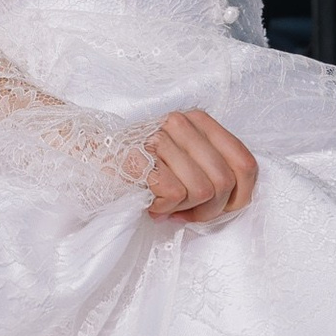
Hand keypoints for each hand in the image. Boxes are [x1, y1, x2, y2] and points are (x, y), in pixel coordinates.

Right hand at [144, 106, 257, 224]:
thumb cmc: (144, 165)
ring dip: (185, 209)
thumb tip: (237, 200)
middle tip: (187, 214)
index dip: (240, 196)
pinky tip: (151, 202)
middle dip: (209, 210)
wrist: (90, 157)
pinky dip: (164, 207)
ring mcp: (159, 139)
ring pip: (203, 191)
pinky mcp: (141, 159)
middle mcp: (182, 124)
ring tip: (166, 205)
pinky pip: (175, 194)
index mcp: (200, 121)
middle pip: (225, 181)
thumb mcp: (186, 159)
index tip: (221, 207)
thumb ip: (215, 169)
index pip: (245, 164)